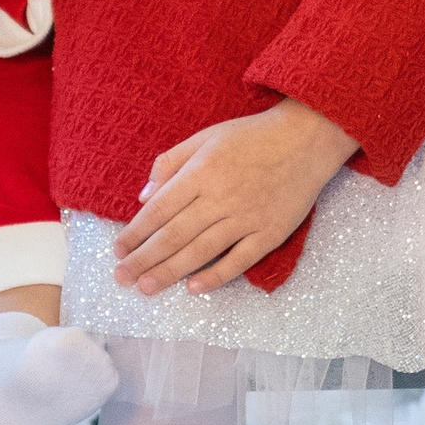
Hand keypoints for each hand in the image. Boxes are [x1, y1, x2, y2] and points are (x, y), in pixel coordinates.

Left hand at [112, 98, 357, 294]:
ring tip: (146, 287)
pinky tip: (193, 288)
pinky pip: (238, 261)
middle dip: (144, 259)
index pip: (159, 209)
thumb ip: (172, 162)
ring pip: (200, 251)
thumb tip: (144, 196)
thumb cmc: (252, 136)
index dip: (136, 232)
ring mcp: (247, 217)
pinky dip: (215, 276)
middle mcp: (221, 197)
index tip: (118, 250)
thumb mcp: (206, 137)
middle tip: (122, 278)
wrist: (306, 139)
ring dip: (170, 272)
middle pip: (174, 235)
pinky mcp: (270, 233)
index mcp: (202, 171)